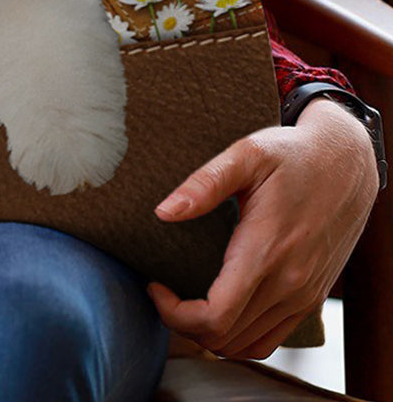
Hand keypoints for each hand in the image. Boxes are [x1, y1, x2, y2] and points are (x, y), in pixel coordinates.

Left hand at [147, 97, 379, 359]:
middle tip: (162, 291)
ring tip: (184, 300)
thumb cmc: (292, 155)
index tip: (154, 285)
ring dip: (209, 334)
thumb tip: (164, 212)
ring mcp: (303, 295)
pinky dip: (238, 336)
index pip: (215, 317)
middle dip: (183, 323)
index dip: (174, 313)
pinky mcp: (311, 297)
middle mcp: (289, 283)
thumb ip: (204, 184)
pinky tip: (218, 308)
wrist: (346, 164)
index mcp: (266, 251)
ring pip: (247, 345)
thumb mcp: (246, 154)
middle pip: (225, 338)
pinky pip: (270, 338)